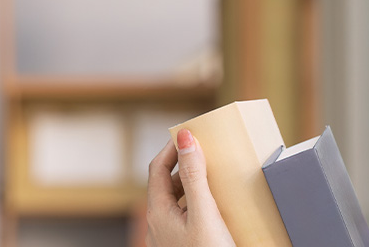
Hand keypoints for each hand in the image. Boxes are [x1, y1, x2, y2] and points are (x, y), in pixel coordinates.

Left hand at [146, 129, 236, 246]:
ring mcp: (166, 238)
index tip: (189, 134)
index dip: (172, 148)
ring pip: (174, 203)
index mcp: (158, 212)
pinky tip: (211, 210)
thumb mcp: (203, 212)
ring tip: (210, 178)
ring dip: (189, 187)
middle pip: (165, 185)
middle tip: (203, 152)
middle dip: (183, 166)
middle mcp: (157, 225)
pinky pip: (182, 218)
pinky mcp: (179, 246)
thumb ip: (194, 176)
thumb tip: (184, 138)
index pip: (157, 168)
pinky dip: (195, 206)